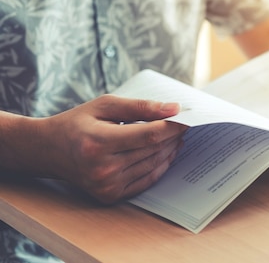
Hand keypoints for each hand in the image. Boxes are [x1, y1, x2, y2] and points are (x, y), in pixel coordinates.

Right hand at [36, 95, 187, 202]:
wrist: (48, 150)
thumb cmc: (78, 123)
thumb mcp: (105, 105)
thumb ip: (140, 107)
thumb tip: (173, 109)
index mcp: (99, 142)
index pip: (149, 136)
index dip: (173, 127)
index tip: (187, 117)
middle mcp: (102, 168)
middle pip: (153, 151)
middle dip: (173, 136)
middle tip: (185, 123)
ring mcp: (106, 185)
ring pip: (153, 166)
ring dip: (170, 150)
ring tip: (177, 136)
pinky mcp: (109, 195)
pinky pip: (146, 180)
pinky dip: (161, 166)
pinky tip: (167, 152)